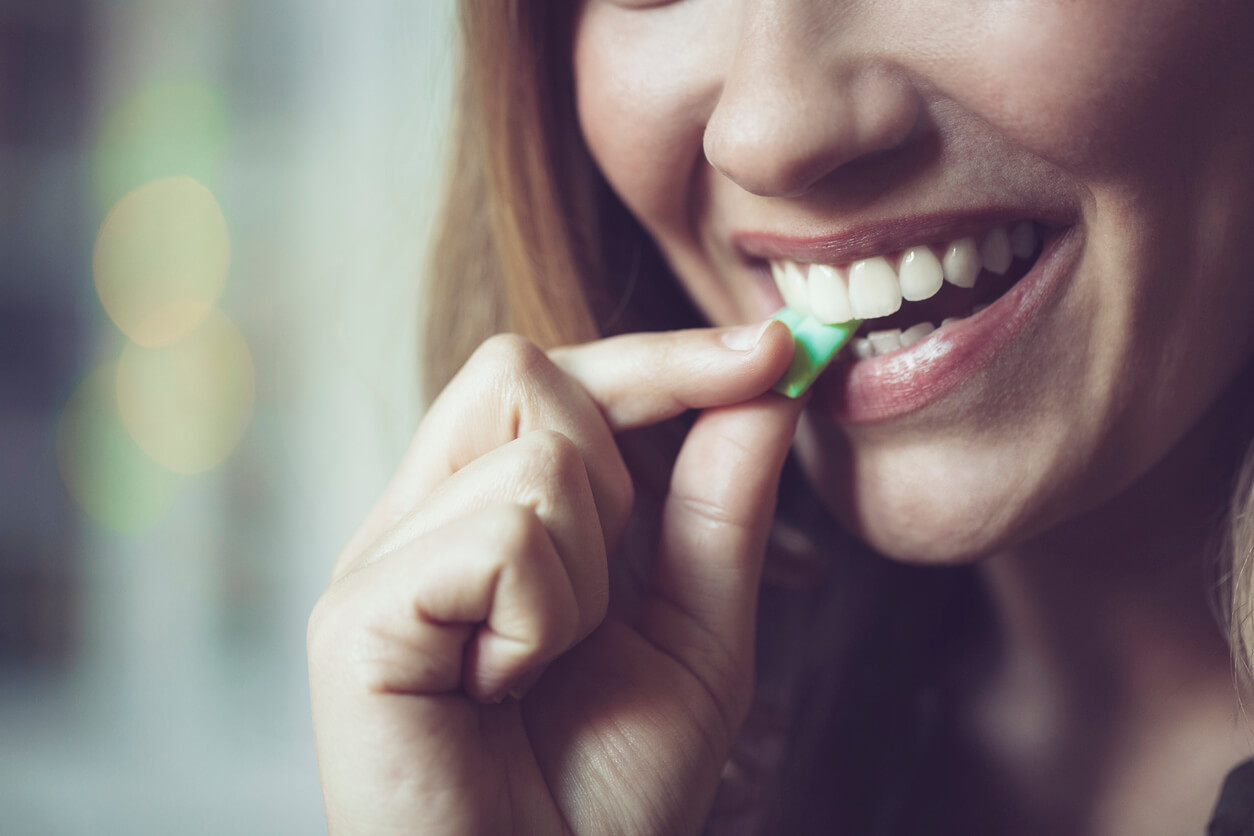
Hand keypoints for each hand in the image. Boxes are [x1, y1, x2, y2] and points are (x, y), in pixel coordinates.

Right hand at [308, 320, 802, 834]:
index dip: (665, 357)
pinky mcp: (355, 616)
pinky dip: (546, 618)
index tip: (778, 353)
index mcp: (482, 511)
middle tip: (600, 602)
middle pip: (526, 371)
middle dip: (618, 474)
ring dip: (590, 572)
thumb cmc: (604, 794)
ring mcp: (376, 561)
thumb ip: (722, 504)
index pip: (558, 372)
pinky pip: (505, 538)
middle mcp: (417, 518)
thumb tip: (771, 381)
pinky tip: (504, 689)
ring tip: (544, 667)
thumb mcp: (697, 633)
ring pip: (534, 450)